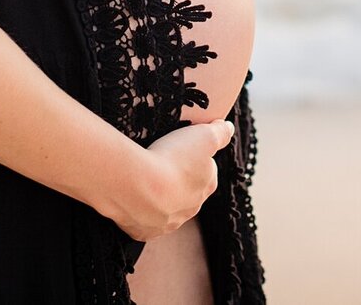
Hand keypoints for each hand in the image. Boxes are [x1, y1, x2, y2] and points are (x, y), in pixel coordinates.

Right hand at [103, 119, 234, 241]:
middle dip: (176, 179)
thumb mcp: (204, 136)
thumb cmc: (172, 159)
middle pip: (186, 191)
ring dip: (157, 196)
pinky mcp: (145, 232)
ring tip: (143, 178)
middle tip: (159, 162)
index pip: (207, 171)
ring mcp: (167, 223)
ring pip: (165, 209)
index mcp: (207, 187)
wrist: (137, 186)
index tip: (180, 149)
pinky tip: (131, 196)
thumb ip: (220, 133)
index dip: (194, 158)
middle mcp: (190, 209)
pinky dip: (138, 210)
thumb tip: (228, 128)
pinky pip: (143, 222)